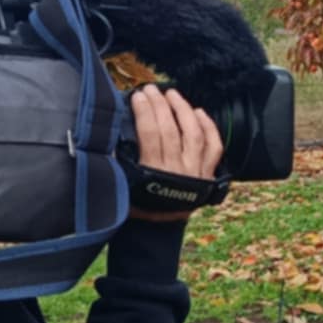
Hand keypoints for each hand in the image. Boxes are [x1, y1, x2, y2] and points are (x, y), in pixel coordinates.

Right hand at [127, 86, 220, 223]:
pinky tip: (200, 112)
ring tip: (173, 94)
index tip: (138, 95)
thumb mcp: (121, 187)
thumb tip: (108, 135)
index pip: (150, 133)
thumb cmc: (137, 207)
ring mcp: (195, 171)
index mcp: (153, 172)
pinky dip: (209, 127)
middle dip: (160, 105)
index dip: (144, 110)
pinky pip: (214, 147)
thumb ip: (118, 163)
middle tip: (151, 89)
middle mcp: (178, 170)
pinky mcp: (208, 174)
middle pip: (170, 129)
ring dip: (183, 110)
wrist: (157, 233)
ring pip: (194, 134)